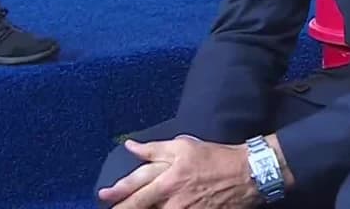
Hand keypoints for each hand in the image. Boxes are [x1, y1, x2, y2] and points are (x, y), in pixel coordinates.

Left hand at [99, 136, 259, 208]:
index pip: (135, 190)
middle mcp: (173, 200)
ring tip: (131, 208)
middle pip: (141, 208)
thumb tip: (130, 146)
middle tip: (111, 208)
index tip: (103, 195)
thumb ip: (154, 149)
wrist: (246, 174)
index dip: (117, 194)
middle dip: (124, 208)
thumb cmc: (214, 157)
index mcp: (168, 179)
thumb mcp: (183, 146)